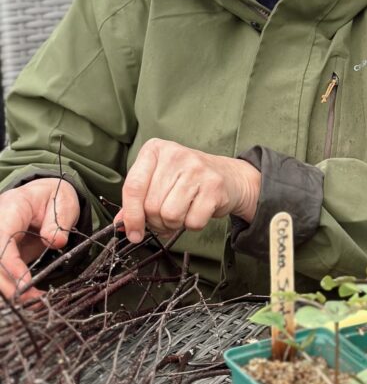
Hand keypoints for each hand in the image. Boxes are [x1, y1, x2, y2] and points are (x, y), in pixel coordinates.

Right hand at [0, 178, 79, 301]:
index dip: (9, 264)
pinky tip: (28, 298)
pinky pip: (1, 272)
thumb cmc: (54, 197)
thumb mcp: (64, 202)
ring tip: (32, 303)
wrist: (46, 196)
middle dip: (7, 283)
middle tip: (30, 300)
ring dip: (8, 289)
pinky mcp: (0, 253)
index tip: (25, 284)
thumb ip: (59, 222)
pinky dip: (10, 287)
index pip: (2, 238)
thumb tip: (56, 242)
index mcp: (11, 208)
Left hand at [117, 138, 260, 242]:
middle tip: (165, 219)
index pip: (133, 187)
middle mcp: (175, 154)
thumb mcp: (159, 181)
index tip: (133, 233)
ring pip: (170, 215)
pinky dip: (192, 225)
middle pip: (151, 205)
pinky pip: (192, 221)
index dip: (131, 216)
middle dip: (156, 221)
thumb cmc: (187, 179)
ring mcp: (197, 168)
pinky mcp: (214, 185)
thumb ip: (138, 199)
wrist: (229, 175)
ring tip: (181, 214)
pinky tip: (197, 211)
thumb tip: (121, 224)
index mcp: (155, 150)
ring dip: (174, 224)